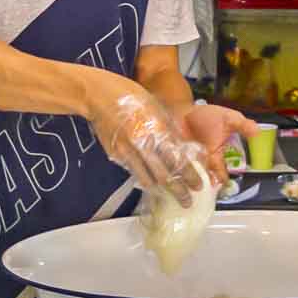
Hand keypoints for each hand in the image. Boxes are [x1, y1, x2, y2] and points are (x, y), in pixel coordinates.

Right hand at [85, 82, 206, 202]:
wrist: (99, 96)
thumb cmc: (130, 95)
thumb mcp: (157, 107)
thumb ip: (169, 129)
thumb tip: (182, 148)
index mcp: (157, 129)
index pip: (178, 159)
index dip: (190, 175)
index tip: (198, 184)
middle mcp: (143, 143)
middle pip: (165, 175)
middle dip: (179, 191)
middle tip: (187, 201)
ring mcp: (128, 151)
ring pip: (148, 179)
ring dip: (162, 191)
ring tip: (171, 197)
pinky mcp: (116, 155)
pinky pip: (134, 172)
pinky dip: (145, 180)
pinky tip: (152, 185)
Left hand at [176, 102, 261, 186]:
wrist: (183, 109)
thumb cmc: (207, 116)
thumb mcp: (229, 119)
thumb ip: (243, 126)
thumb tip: (258, 132)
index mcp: (215, 155)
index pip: (220, 171)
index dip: (221, 179)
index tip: (222, 187)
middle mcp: (201, 160)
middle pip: (204, 176)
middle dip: (204, 183)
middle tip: (204, 191)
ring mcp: (187, 159)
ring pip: (190, 174)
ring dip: (190, 178)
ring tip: (189, 186)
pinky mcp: (173, 155)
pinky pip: (175, 165)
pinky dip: (175, 169)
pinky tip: (174, 175)